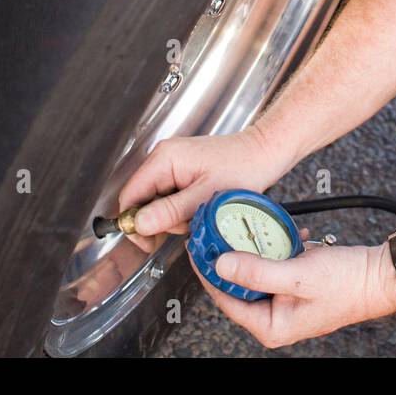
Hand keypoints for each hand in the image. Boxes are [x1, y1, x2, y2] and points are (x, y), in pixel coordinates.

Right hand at [117, 127, 290, 236]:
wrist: (264, 152)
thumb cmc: (244, 167)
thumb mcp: (206, 196)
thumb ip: (171, 211)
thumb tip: (140, 224)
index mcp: (165, 159)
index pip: (130, 195)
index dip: (134, 222)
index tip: (149, 242)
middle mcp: (164, 157)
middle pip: (142, 200)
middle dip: (160, 220)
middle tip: (186, 223)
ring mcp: (173, 164)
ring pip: (157, 202)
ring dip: (174, 217)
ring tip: (198, 213)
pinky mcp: (183, 171)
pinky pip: (171, 197)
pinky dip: (182, 209)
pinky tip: (199, 208)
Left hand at [191, 241, 395, 348]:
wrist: (381, 275)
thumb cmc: (347, 283)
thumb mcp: (297, 275)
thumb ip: (257, 271)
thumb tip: (221, 266)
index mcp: (270, 326)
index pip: (225, 298)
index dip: (209, 271)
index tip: (198, 247)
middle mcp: (275, 318)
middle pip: (238, 284)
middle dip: (231, 256)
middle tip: (218, 231)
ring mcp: (285, 302)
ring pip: (256, 271)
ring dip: (255, 249)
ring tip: (249, 228)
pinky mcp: (295, 286)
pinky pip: (275, 265)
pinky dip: (277, 248)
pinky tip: (285, 235)